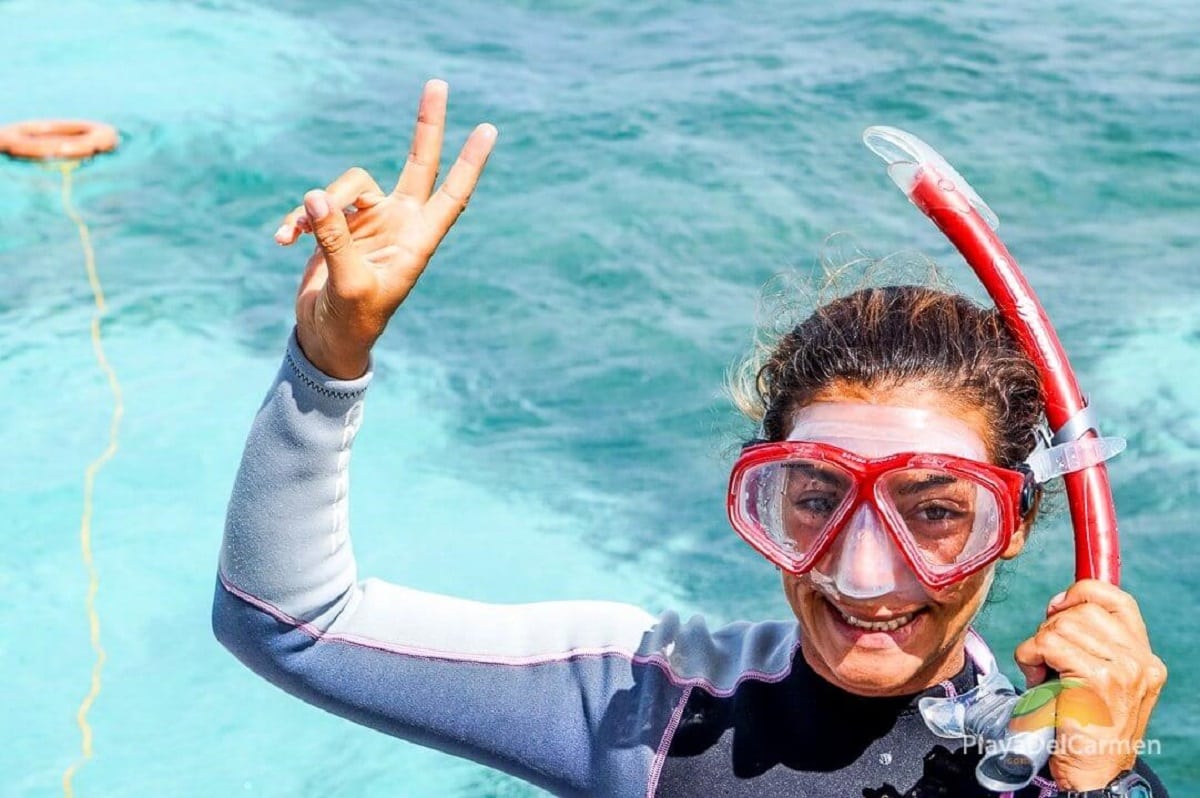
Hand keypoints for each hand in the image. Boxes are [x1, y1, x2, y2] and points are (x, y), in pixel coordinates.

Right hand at [276, 79, 496, 378]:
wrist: (327, 338)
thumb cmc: (351, 321)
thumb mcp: (347, 284)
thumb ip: (335, 239)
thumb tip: (317, 197)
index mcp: (417, 241)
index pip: (452, 195)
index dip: (470, 164)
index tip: (489, 130)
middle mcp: (399, 223)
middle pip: (418, 163)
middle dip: (427, 126)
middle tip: (439, 82)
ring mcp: (370, 221)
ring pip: (348, 184)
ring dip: (319, 205)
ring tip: (295, 235)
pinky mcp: (339, 225)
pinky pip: (317, 204)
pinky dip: (298, 219)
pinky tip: (281, 241)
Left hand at [1014, 579, 1166, 790]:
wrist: (1091, 771)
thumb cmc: (1083, 725)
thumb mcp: (1096, 677)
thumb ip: (1090, 642)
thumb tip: (1058, 604)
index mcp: (1143, 656)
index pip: (1116, 598)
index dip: (1080, 593)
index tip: (1056, 609)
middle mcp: (1140, 660)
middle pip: (1082, 608)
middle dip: (1051, 626)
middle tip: (1045, 658)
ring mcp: (1123, 669)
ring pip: (1061, 624)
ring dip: (1038, 644)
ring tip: (1042, 672)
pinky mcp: (1098, 679)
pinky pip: (1048, 643)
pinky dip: (1030, 656)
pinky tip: (1036, 679)